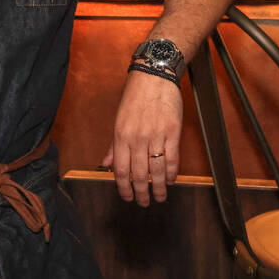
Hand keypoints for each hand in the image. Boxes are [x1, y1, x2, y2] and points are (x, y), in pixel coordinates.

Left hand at [101, 70, 181, 205]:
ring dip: (158, 188)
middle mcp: (137, 138)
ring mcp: (156, 135)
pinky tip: (170, 180)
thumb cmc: (135, 96)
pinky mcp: (172, 131)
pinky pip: (172, 158)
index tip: (128, 197)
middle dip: (141, 193)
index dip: (124, 188)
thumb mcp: (119, 119)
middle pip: (139, 174)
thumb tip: (105, 164)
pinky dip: (171, 173)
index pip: (121, 170)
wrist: (154, 76)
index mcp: (121, 135)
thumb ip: (114, 145)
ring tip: (159, 197)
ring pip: (157, 170)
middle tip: (144, 202)